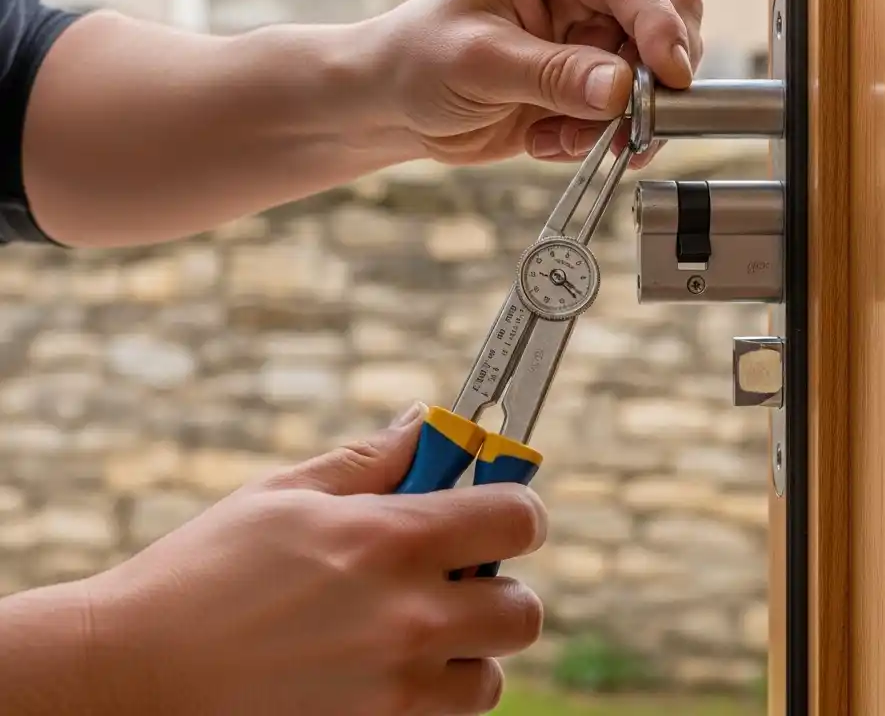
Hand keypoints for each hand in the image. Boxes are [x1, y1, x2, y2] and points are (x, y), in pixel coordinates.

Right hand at [77, 405, 545, 715]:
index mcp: (393, 541)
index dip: (519, 505)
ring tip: (411, 628)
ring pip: (489, 676)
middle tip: (453, 572)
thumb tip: (425, 423)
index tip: (500, 502)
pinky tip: (378, 669)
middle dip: (500, 585)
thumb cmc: (204, 570)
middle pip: (524, 609)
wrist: (131, 677)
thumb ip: (372, 460)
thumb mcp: (287, 494)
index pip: (518, 517)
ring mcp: (394, 691)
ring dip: (468, 649)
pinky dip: (429, 696)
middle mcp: (410, 619)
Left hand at [371, 0, 703, 166]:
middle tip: (625, 124)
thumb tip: (621, 90)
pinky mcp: (593, 80)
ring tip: (562, 137)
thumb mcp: (480, 64)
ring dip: (621, 119)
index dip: (659, 26)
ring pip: (656, 74)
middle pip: (667, 18)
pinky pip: (630, 112)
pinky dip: (601, 136)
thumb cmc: (419, 61)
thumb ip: (553, 75)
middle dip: (652, 79)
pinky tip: (550, 139)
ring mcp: (594, 35)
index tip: (669, 77)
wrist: (396, 105)